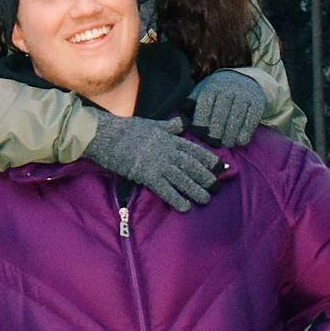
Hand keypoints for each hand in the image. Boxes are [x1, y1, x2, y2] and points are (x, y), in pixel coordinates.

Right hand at [85, 113, 220, 210]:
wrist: (109, 137)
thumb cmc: (128, 129)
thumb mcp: (151, 123)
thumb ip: (168, 126)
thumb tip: (181, 123)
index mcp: (169, 138)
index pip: (194, 150)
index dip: (208, 159)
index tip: (220, 166)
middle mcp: (168, 151)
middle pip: (191, 166)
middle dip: (205, 177)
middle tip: (216, 187)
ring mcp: (159, 164)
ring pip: (182, 179)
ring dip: (195, 191)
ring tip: (205, 200)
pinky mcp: (148, 176)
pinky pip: (166, 190)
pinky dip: (176, 199)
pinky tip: (185, 207)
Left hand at [190, 70, 267, 146]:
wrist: (247, 80)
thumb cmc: (220, 91)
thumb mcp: (205, 90)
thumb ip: (192, 102)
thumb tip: (179, 118)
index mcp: (212, 86)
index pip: (204, 105)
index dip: (200, 122)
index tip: (200, 134)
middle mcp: (227, 89)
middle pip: (220, 114)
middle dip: (215, 132)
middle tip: (213, 143)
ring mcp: (243, 95)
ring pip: (235, 119)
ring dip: (230, 135)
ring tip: (226, 144)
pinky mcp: (257, 102)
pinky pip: (250, 120)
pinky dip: (245, 132)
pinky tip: (239, 141)